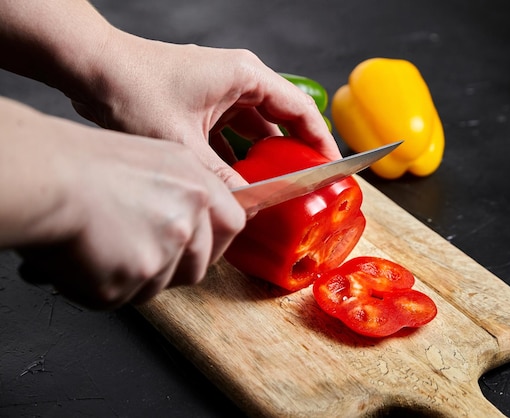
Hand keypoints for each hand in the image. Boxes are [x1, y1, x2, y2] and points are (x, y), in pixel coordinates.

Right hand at [2, 100, 244, 308]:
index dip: (216, 241)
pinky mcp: (130, 281)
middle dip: (170, 268)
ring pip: (157, 285)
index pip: (232, 224)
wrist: (43, 179)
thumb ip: (181, 191)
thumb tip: (194, 221)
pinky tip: (82, 258)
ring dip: (131, 277)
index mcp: (194, 184)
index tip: (201, 249)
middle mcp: (187, 218)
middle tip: (135, 252)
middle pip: (198, 265)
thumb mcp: (151, 158)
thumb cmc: (80, 163)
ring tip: (100, 245)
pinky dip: (99, 286)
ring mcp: (163, 252)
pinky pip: (121, 298)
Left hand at [69, 30, 341, 187]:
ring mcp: (219, 89)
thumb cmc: (133, 88)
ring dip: (262, 156)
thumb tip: (243, 207)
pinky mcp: (203, 101)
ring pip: (255, 127)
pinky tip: (234, 179)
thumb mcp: (183, 144)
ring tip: (271, 186)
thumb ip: (220, 178)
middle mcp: (237, 78)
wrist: (92, 68)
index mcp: (245, 77)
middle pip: (281, 119)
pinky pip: (231, 130)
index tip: (331, 167)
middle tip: (303, 183)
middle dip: (292, 153)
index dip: (320, 141)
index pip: (300, 109)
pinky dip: (236, 153)